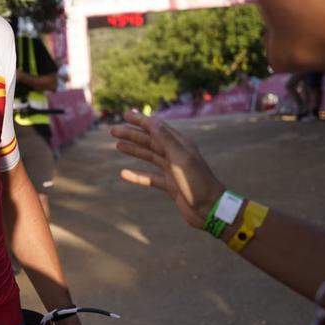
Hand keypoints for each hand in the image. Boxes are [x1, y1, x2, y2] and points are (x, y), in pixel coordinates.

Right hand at [111, 109, 224, 228]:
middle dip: (133, 135)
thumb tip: (152, 120)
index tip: (126, 115)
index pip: (158, 128)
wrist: (210, 209)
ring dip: (134, 150)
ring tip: (118, 146)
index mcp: (181, 145)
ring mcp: (173, 170)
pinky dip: (137, 175)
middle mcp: (176, 155)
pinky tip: (124, 174)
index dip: (142, 121)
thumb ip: (166, 140)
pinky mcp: (170, 185)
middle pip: (151, 141)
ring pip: (149, 157)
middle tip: (113, 131)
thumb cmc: (198, 182)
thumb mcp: (182, 158)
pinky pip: (150, 178)